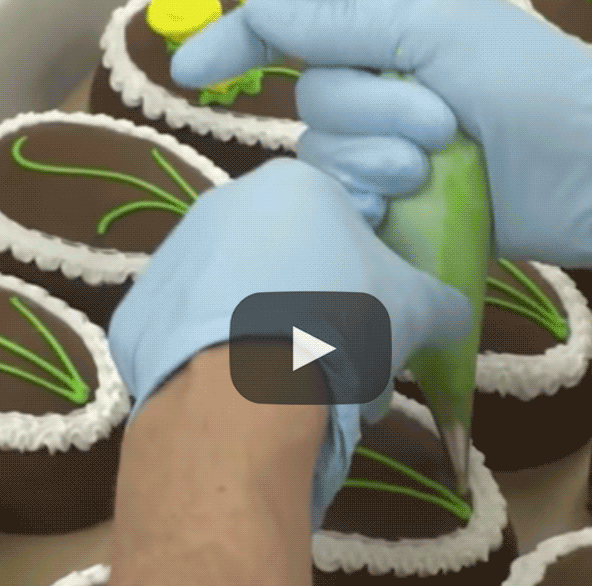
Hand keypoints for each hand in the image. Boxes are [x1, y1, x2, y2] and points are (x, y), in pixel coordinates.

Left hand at [108, 159, 470, 528]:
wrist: (247, 384)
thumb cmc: (341, 324)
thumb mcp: (417, 310)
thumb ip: (442, 302)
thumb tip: (454, 313)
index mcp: (293, 186)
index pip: (335, 221)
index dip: (357, 274)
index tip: (367, 319)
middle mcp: (224, 203)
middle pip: (278, 255)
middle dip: (305, 300)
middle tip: (330, 356)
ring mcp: (172, 254)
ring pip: (230, 294)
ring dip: (257, 328)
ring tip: (282, 385)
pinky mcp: (137, 310)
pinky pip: (186, 334)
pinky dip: (210, 360)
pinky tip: (233, 394)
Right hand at [172, 0, 591, 295]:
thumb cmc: (529, 84)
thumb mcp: (434, 27)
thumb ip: (338, 18)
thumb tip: (258, 6)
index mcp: (392, 30)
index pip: (294, 29)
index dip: (238, 42)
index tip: (189, 74)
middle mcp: (386, 85)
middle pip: (315, 97)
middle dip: (370, 110)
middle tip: (439, 124)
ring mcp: (394, 147)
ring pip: (327, 153)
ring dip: (375, 158)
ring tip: (434, 166)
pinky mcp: (404, 204)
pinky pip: (346, 202)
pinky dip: (367, 202)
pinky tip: (403, 205)